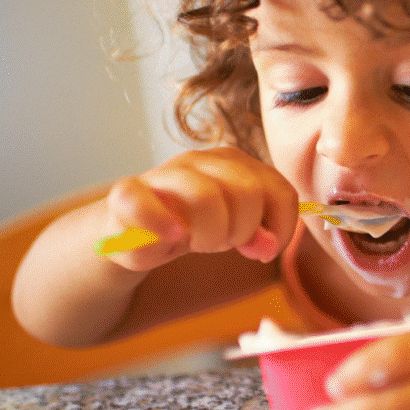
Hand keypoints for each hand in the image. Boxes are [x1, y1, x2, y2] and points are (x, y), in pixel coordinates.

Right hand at [102, 147, 297, 271]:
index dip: (280, 227)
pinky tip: (171, 236)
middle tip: (223, 244)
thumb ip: (260, 235)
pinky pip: (147, 204)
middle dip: (243, 231)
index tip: (265, 250)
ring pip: (206, 196)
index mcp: (237, 163)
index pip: (280, 191)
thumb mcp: (236, 231)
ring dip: (210, 234)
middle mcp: (203, 160)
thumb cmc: (195, 227)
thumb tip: (267, 246)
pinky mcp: (128, 192)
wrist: (138, 232)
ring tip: (199, 243)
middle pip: (247, 193)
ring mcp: (166, 173)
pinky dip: (162, 225)